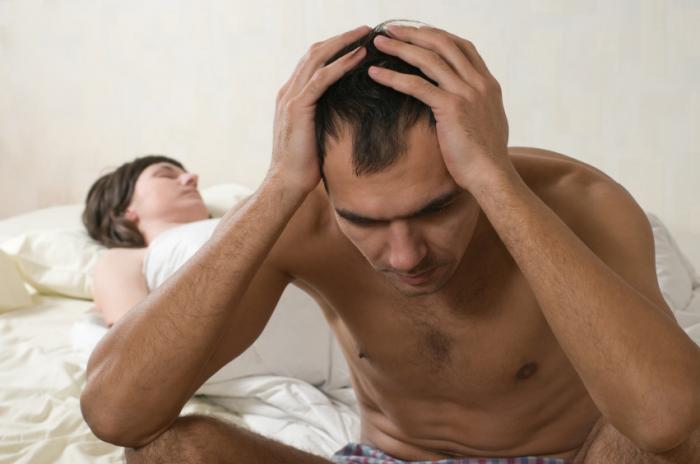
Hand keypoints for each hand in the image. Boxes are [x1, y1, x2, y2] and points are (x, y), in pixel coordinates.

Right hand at [268, 25, 370, 194]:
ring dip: (344, 43)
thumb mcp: (317, 134)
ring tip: (366, 35)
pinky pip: (321, 79)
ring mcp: (291, 97)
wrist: (286, 184)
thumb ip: (326, 118)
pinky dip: (341, 65)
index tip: (358, 42)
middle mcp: (288, 91)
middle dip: (341, 38)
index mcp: (292, 96)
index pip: (314, 61)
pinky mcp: (298, 108)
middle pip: (316, 52)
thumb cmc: (305, 166)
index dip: (335, 48)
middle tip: (366, 29)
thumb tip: (349, 113)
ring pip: (318, 58)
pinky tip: (359, 57)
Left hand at [368, 25, 512, 191]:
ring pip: (428, 59)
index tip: (417, 33)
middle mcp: (479, 82)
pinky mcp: (451, 107)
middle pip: (443, 44)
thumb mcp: (487, 123)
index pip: (462, 47)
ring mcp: (466, 93)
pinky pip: (416, 85)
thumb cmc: (485, 158)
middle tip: (391, 29)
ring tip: (379, 42)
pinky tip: (375, 74)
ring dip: (400, 47)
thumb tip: (466, 106)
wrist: (492, 176)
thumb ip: (476, 107)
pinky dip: (393, 77)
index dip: (437, 36)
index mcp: (488, 84)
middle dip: (414, 33)